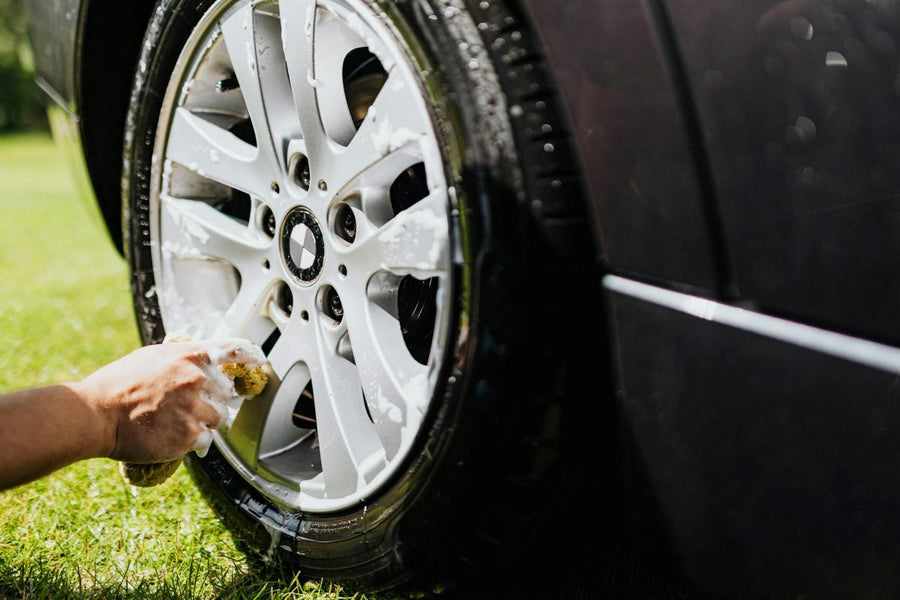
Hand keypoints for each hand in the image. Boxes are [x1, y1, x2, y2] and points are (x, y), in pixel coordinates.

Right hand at [75, 338, 264, 462]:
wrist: (96, 413)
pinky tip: (176, 439)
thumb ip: (179, 356)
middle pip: (227, 391)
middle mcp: (198, 379)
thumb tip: (196, 354)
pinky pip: (206, 440)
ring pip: (220, 417)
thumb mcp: (151, 356)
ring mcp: (196, 408)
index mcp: (190, 356)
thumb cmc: (117, 384)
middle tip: (191, 406)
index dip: (252, 357)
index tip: (259, 362)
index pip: (235, 351)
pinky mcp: (190, 434)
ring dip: (206, 422)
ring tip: (179, 422)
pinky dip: (195, 442)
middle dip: (215, 399)